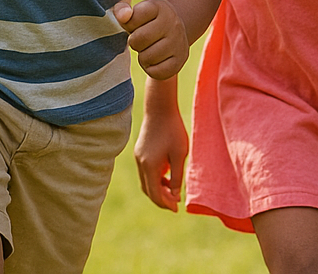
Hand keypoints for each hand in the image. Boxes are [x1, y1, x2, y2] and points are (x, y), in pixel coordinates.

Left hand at [115, 0, 189, 79]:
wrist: (174, 33)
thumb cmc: (148, 22)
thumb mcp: (136, 11)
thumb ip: (122, 10)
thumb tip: (123, 16)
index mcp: (160, 7)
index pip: (132, 19)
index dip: (129, 25)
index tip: (136, 24)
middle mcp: (173, 23)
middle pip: (139, 39)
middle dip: (134, 42)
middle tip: (141, 40)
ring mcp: (179, 43)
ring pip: (147, 58)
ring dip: (143, 57)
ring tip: (149, 49)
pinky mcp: (180, 61)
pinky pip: (156, 72)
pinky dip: (151, 69)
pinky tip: (156, 60)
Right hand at [134, 91, 189, 210]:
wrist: (160, 108)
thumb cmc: (173, 130)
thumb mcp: (179, 154)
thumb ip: (177, 177)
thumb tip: (175, 195)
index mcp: (150, 166)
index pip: (155, 194)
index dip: (165, 204)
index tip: (176, 209)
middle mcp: (141, 164)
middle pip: (148, 190)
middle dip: (161, 199)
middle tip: (175, 203)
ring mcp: (138, 157)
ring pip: (146, 181)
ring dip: (158, 189)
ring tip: (172, 190)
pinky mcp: (139, 152)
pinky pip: (145, 172)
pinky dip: (155, 178)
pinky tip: (166, 175)